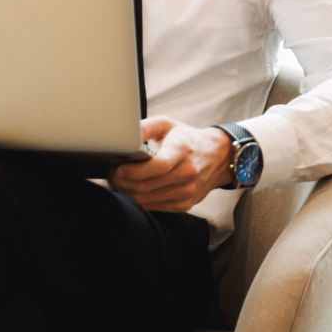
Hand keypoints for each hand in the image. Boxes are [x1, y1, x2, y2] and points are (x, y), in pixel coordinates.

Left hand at [110, 117, 233, 213]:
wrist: (218, 158)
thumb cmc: (188, 139)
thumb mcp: (168, 125)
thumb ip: (145, 127)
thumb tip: (124, 135)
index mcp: (183, 150)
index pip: (158, 166)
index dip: (133, 170)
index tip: (118, 167)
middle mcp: (188, 173)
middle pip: (146, 186)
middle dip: (122, 181)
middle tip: (113, 172)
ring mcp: (187, 192)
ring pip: (146, 199)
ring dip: (128, 191)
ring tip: (121, 180)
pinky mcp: (185, 204)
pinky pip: (153, 206)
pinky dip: (139, 198)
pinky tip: (135, 187)